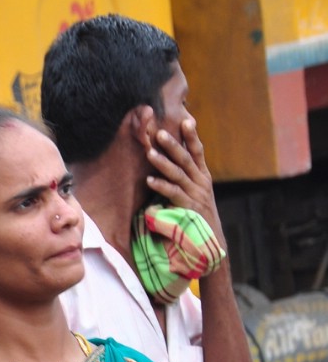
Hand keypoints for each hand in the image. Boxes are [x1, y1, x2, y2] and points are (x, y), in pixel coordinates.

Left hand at [146, 116, 224, 248]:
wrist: (212, 242)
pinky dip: (162, 186)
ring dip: (163, 162)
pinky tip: (150, 180)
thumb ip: (184, 179)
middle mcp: (202, 183)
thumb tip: (168, 163)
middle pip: (187, 159)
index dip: (192, 136)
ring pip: (179, 174)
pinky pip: (174, 194)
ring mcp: (197, 195)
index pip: (198, 152)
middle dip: (173, 144)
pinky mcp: (189, 208)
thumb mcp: (194, 193)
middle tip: (159, 132)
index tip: (187, 119)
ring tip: (149, 152)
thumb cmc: (198, 216)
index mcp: (203, 176)